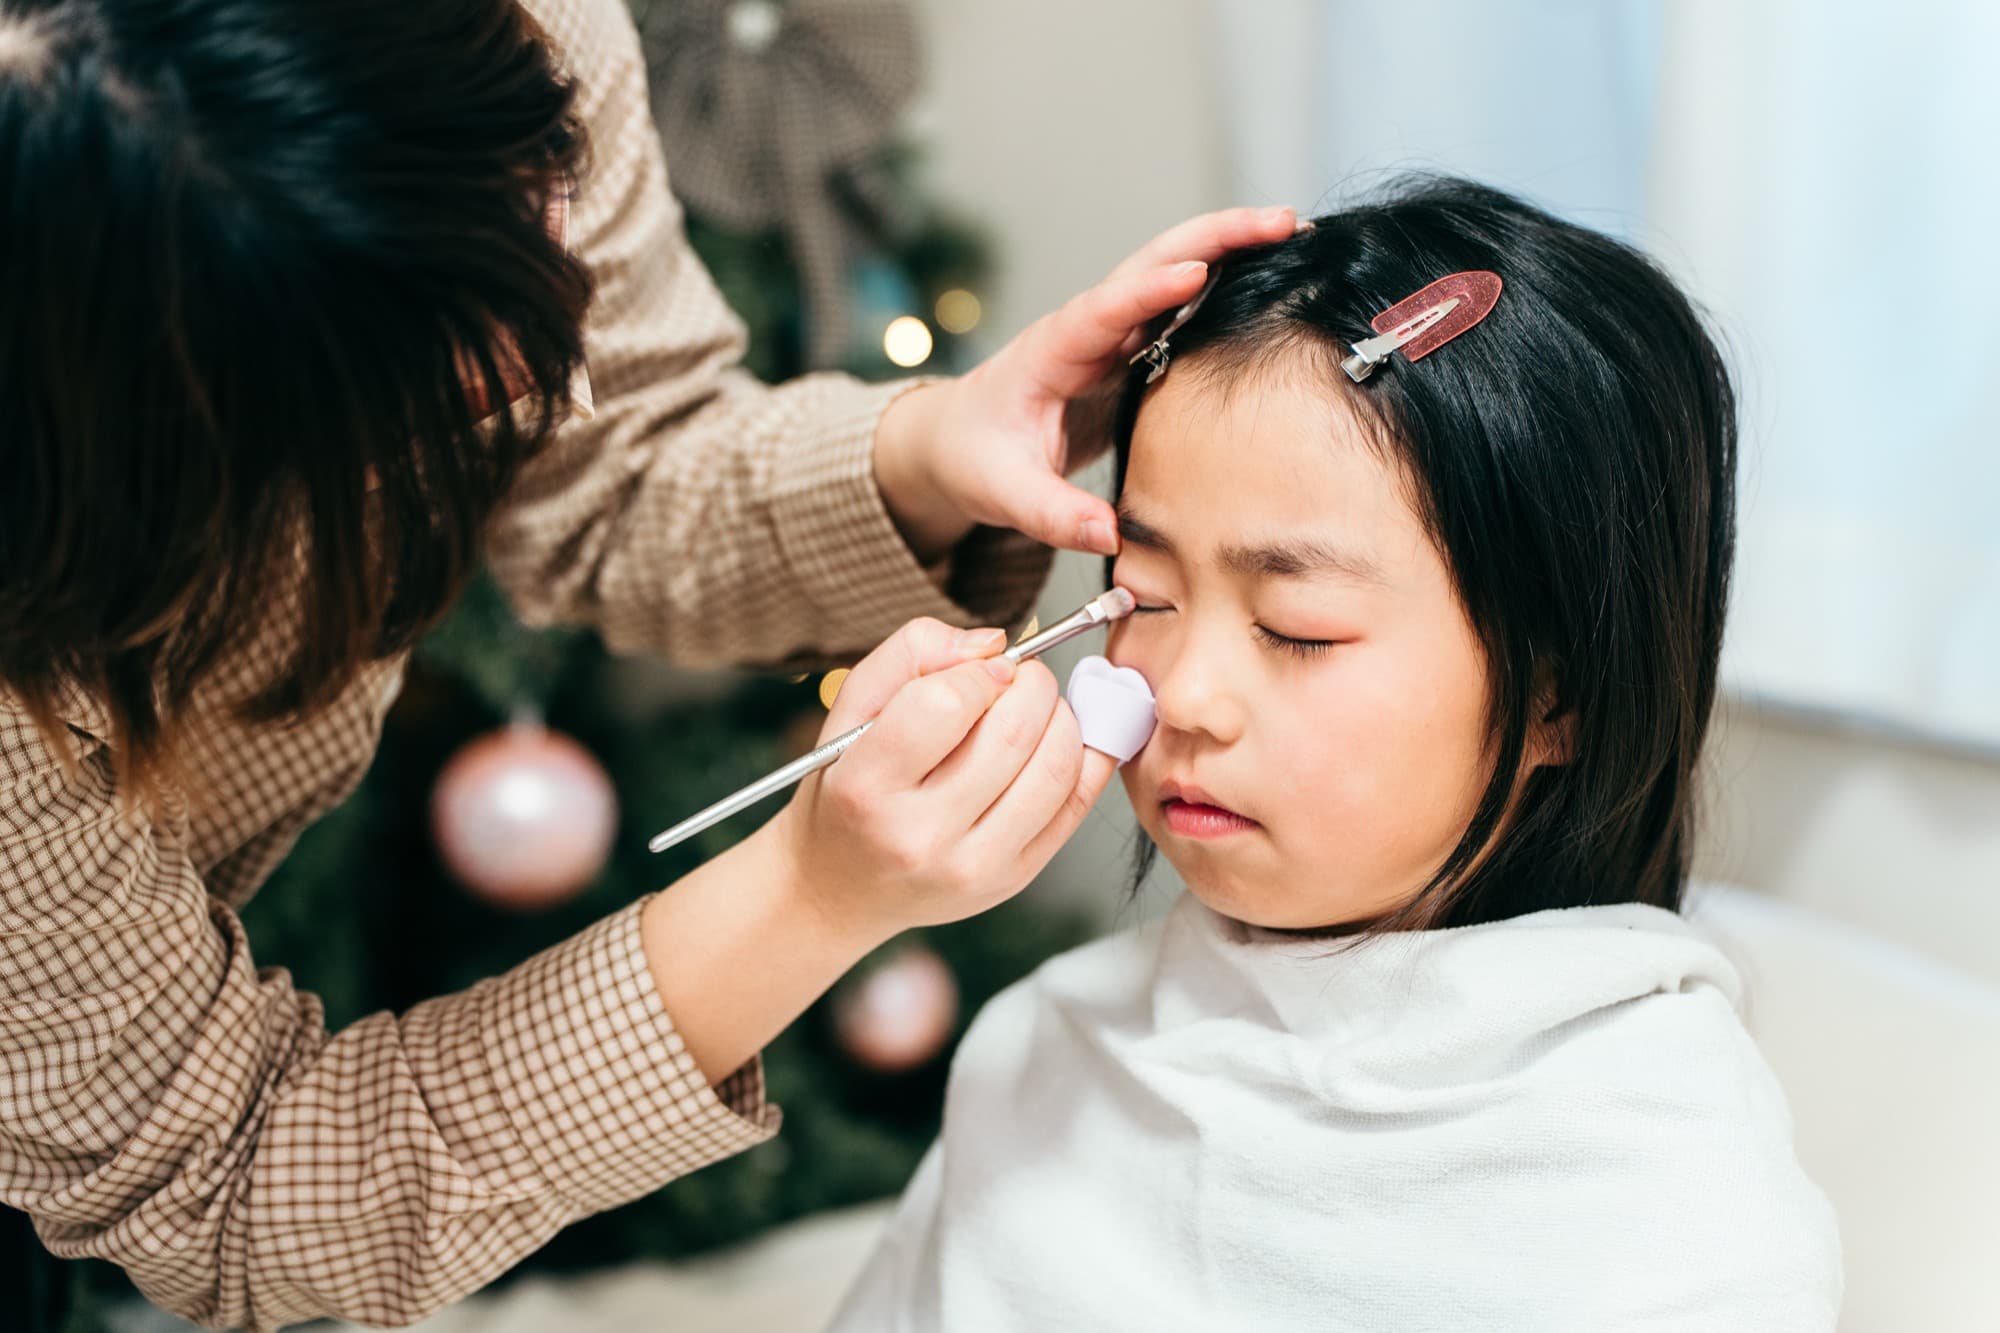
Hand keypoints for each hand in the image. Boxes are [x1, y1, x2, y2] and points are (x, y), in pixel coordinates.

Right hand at [640, 616, 1122, 1083]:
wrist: (842, 888)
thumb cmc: (847, 790)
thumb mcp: (850, 710)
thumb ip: (910, 653)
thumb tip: (991, 643)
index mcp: (866, 787)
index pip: (944, 705)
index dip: (978, 670)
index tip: (983, 668)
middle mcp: (918, 836)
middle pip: (1012, 734)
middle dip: (1031, 684)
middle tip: (1020, 677)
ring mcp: (972, 867)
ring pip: (1055, 769)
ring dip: (1062, 718)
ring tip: (1037, 709)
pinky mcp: (1012, 880)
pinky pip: (1075, 805)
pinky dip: (1084, 757)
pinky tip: (1057, 740)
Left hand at [873, 205, 1299, 562]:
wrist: (956, 442)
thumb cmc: (974, 459)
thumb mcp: (1003, 494)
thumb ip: (1053, 515)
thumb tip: (1111, 536)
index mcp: (1052, 351)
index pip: (1103, 311)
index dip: (1148, 292)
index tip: (1195, 273)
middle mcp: (1086, 329)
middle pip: (1154, 265)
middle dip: (1216, 237)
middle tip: (1282, 220)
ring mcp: (1112, 336)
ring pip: (1174, 274)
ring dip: (1231, 248)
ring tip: (1293, 232)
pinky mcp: (1130, 352)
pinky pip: (1182, 308)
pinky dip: (1225, 285)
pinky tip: (1271, 277)